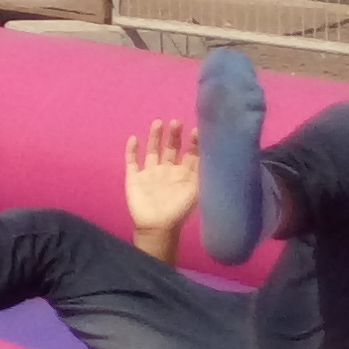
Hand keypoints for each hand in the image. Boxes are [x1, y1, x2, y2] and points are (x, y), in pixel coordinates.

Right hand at [125, 119, 202, 254]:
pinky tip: (134, 138)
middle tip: (176, 122)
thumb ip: (203, 172)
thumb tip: (216, 154)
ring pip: (152, 151)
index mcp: (184, 174)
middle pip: (171, 148)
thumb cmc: (179, 210)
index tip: (196, 129)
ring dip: (155, 137)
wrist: (157, 226)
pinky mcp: (134, 178)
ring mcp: (150, 173)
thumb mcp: (198, 191)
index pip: (191, 153)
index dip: (194, 142)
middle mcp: (168, 171)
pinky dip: (132, 150)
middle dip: (174, 135)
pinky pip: (132, 161)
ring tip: (158, 123)